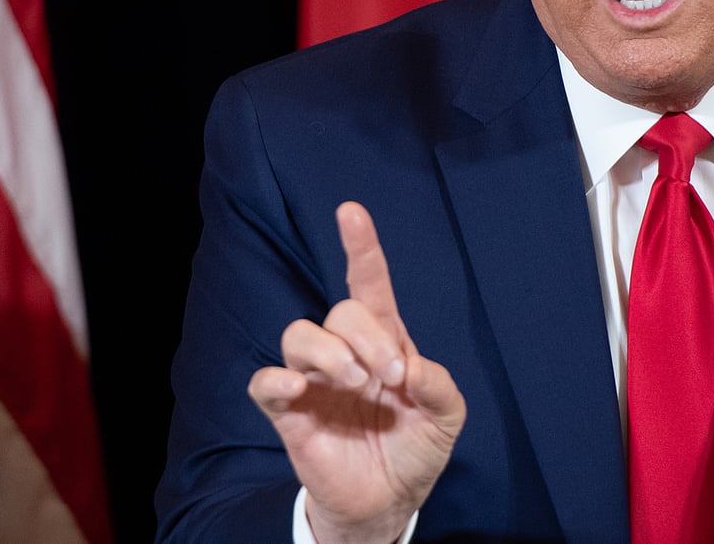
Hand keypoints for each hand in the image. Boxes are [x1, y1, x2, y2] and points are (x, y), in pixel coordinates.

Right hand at [248, 201, 465, 543]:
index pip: (368, 285)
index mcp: (385, 342)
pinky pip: (266, 381)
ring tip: (356, 384)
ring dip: (330, 353)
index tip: (350, 212)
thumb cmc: (416, 447)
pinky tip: (301, 390)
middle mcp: (346, 352)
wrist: (390, 501)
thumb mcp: (448, 415)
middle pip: (341, 312)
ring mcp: (315, 380)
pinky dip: (277, 379)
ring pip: (299, 334)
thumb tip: (409, 367)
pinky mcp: (290, 413)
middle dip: (368, 337)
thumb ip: (439, 385)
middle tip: (390, 375)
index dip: (360, 248)